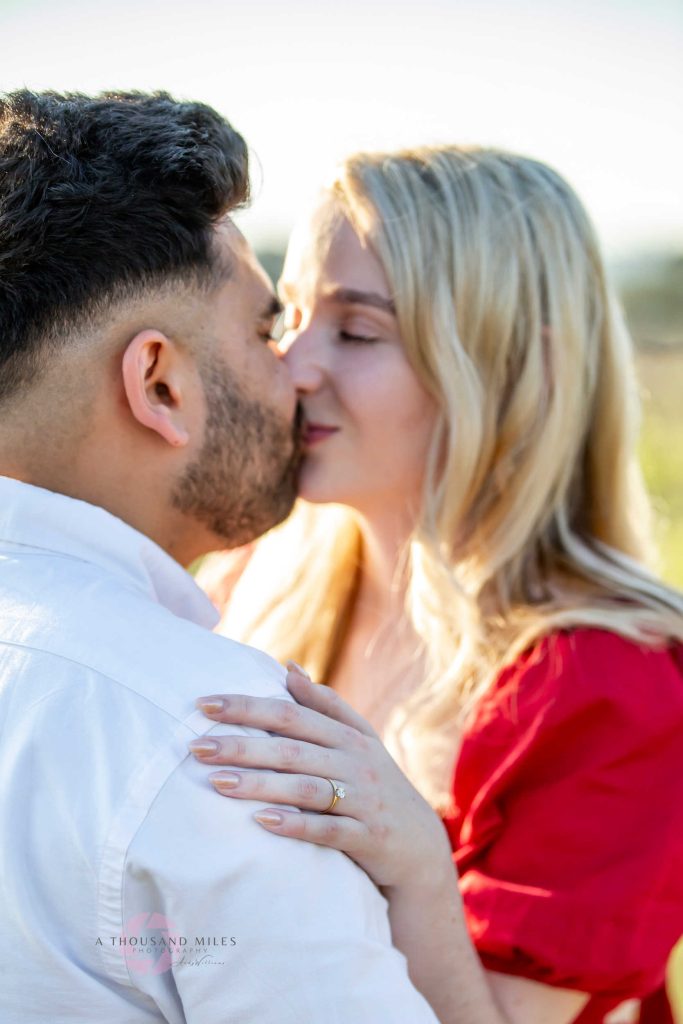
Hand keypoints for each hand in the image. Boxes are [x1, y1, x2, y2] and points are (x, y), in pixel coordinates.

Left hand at [188, 664, 452, 889]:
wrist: (419, 847)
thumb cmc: (377, 786)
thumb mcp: (360, 740)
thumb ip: (325, 705)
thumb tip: (288, 667)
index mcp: (347, 736)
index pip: (290, 713)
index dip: (248, 707)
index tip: (204, 704)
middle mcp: (355, 762)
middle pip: (291, 748)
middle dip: (242, 745)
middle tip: (196, 746)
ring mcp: (362, 799)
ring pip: (304, 788)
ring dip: (259, 784)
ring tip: (217, 782)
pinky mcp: (367, 837)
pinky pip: (328, 830)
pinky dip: (296, 825)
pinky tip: (261, 823)